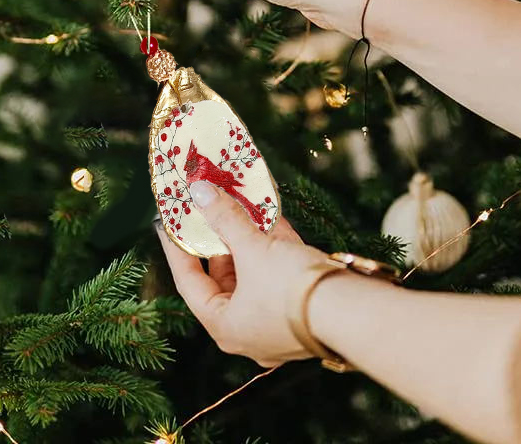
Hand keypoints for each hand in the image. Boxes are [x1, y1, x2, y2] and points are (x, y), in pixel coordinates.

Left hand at [155, 180, 326, 367]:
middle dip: (218, 239)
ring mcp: (277, 320)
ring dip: (246, 236)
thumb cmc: (290, 288)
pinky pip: (279, 270)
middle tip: (206, 207)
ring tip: (235, 202)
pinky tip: (269, 211)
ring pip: (253, 271)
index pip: (189, 282)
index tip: (166, 222)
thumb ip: (225, 218)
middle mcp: (248, 329)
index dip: (176, 248)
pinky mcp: (303, 306)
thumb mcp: (253, 249)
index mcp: (225, 326)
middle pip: (223, 276)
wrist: (353, 311)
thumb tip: (199, 190)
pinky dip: (273, 243)